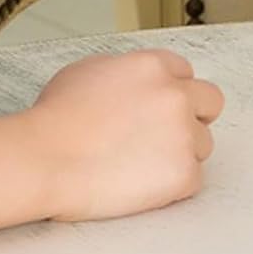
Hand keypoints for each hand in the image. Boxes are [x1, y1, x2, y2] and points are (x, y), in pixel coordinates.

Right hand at [25, 50, 224, 220]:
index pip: (186, 74)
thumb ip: (125, 71)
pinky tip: (138, 185)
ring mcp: (184, 134)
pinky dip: (171, 186)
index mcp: (154, 67)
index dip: (171, 92)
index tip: (158, 109)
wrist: (42, 161)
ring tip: (136, 164)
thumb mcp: (86, 72)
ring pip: (202, 144)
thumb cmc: (53, 122)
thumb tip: (139, 84)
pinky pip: (193, 179)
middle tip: (162, 137)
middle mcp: (176, 96)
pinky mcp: (184, 173)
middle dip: (193, 117)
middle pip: (210, 103)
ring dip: (179, 153)